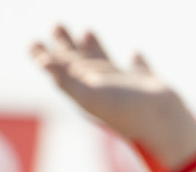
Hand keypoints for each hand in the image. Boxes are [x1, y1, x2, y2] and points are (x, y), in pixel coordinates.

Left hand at [27, 27, 195, 163]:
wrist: (162, 122)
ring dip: (94, 47)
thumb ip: (65, 80)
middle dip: (66, 45)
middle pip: (79, 63)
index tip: (33, 44)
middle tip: (56, 26)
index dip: (46, 56)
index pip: (60, 70)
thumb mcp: (89, 95)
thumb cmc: (125, 111)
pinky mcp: (146, 84)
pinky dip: (137, 60)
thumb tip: (42, 63)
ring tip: (86, 30)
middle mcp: (102, 88)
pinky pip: (138, 68)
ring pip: (105, 62)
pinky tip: (135, 53)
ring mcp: (124, 86)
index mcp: (85, 92)